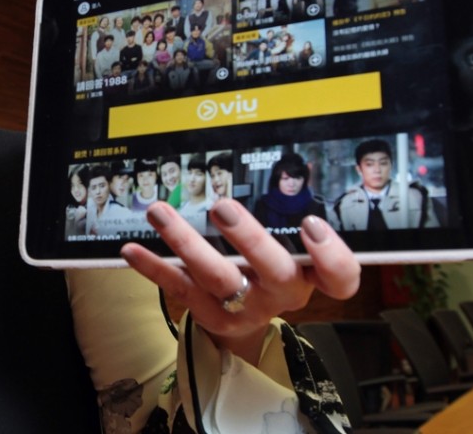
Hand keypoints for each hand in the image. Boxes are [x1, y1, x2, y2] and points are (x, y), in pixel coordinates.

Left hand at [121, 199, 359, 364]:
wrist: (246, 319)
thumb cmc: (270, 267)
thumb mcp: (289, 248)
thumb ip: (284, 215)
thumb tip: (270, 153)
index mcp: (310, 275)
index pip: (340, 278)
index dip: (331, 256)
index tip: (311, 224)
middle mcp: (281, 293)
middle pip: (273, 271)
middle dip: (249, 239)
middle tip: (224, 207)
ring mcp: (245, 307)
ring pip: (218, 277)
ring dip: (186, 242)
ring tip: (159, 212)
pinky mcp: (208, 313)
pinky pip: (179, 288)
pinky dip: (153, 267)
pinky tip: (132, 249)